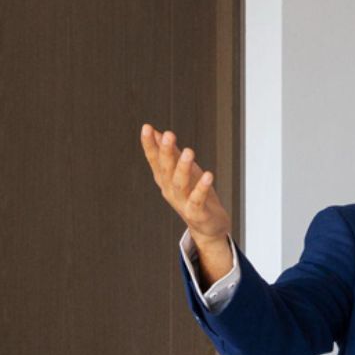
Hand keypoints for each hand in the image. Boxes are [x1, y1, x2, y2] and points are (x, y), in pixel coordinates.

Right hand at [140, 124, 233, 278]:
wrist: (208, 227)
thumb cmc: (195, 195)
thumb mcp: (183, 171)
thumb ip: (171, 153)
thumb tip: (157, 131)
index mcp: (165, 180)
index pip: (154, 160)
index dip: (149, 145)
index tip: (146, 128)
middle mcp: (170, 191)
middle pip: (165, 170)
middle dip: (165, 152)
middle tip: (168, 135)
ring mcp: (182, 203)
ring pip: (179, 184)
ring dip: (182, 168)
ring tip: (188, 151)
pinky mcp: (196, 213)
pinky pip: (197, 200)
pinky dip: (201, 188)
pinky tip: (208, 175)